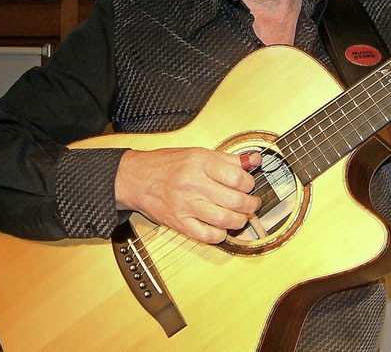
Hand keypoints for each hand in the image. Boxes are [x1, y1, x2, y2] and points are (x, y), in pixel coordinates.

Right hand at [115, 147, 261, 243]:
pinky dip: (220, 235)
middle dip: (251, 204)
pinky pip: (207, 236)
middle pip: (235, 200)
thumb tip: (255, 160)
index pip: (237, 178)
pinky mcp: (179, 223)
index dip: (250, 183)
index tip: (249, 185)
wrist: (136, 178)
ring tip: (241, 216)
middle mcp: (193, 184)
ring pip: (225, 220)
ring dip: (240, 220)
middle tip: (252, 203)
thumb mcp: (199, 153)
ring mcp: (186, 205)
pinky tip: (222, 228)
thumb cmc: (167, 164)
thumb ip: (229, 159)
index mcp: (200, 163)